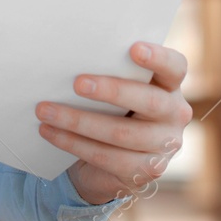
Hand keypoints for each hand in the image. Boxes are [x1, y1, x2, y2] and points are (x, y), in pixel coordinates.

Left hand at [35, 42, 191, 205]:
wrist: (109, 159)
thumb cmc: (109, 108)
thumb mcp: (113, 88)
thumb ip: (107, 72)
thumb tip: (69, 56)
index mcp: (169, 85)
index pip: (174, 67)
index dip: (158, 57)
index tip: (134, 48)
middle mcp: (175, 115)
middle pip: (149, 101)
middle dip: (112, 91)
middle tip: (77, 83)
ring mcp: (165, 146)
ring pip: (122, 133)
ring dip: (78, 121)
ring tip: (45, 110)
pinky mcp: (146, 172)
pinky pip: (107, 157)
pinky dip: (73, 143)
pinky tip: (49, 132)